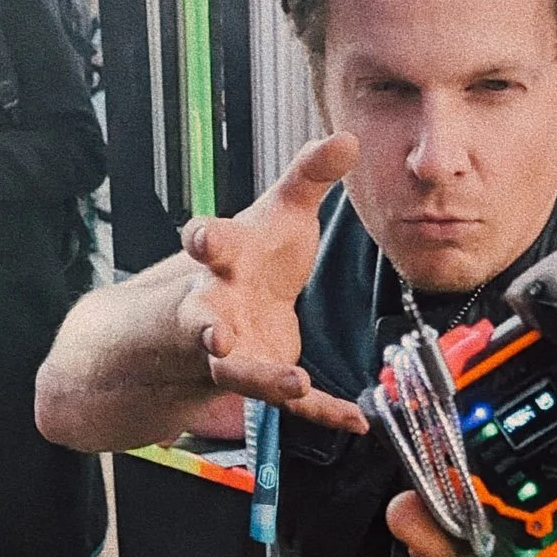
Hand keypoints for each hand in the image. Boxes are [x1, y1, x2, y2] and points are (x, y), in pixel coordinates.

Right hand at [178, 133, 367, 433]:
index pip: (207, 244)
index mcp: (221, 259)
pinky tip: (355, 419)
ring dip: (259, 377)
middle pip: (202, 317)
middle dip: (205, 324)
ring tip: (291, 382)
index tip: (201, 238)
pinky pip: (288, 402)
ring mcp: (232, 350)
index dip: (204, 240)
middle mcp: (215, 307)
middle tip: (213, 332)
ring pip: (235, 370)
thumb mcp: (276, 213)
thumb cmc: (247, 258)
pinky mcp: (258, 379)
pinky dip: (322, 409)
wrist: (215, 314)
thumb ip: (309, 178)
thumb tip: (347, 137)